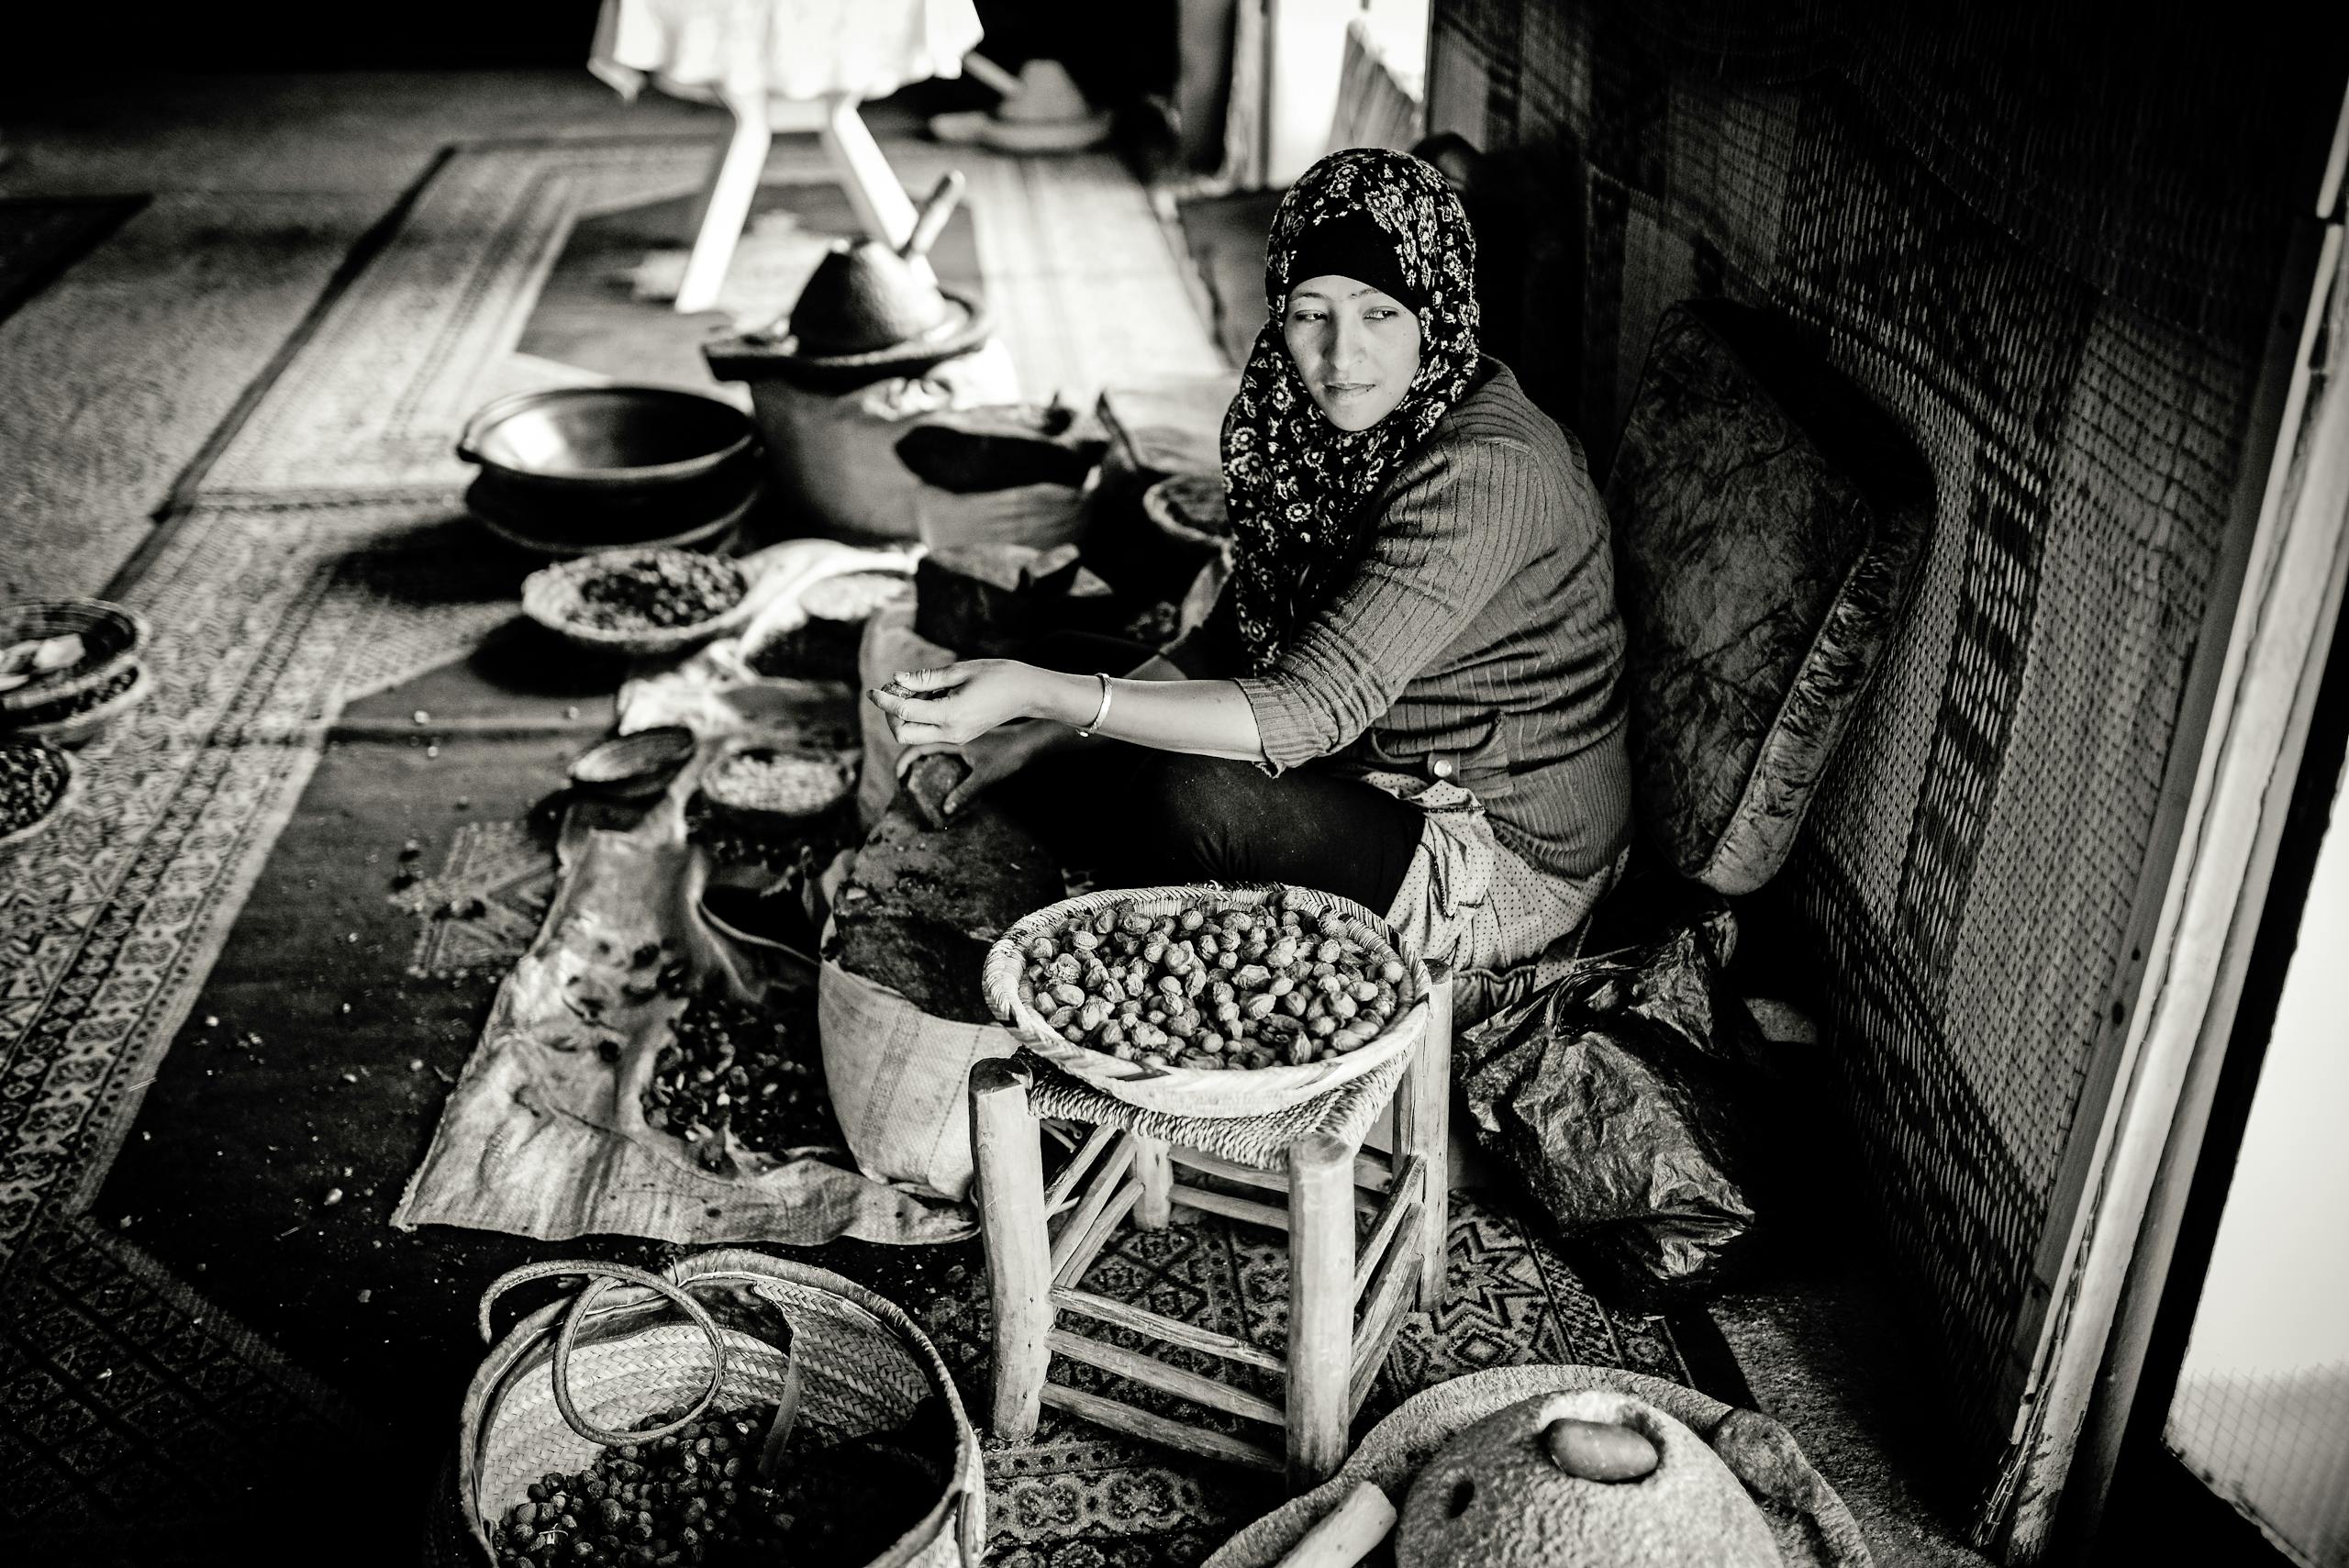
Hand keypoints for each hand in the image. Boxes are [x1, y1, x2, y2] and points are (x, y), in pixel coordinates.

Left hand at [867, 660, 1044, 746]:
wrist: (1028, 694)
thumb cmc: (999, 676)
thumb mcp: (960, 671)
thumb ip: (925, 678)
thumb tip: (897, 679)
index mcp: (950, 714)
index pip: (903, 712)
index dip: (884, 700)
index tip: (873, 690)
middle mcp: (951, 731)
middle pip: (903, 734)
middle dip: (892, 715)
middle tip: (895, 692)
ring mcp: (956, 737)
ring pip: (914, 736)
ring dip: (905, 717)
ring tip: (914, 690)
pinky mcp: (960, 736)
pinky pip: (929, 732)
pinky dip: (920, 717)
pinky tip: (929, 696)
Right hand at [894, 721, 1055, 817]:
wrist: (1030, 740)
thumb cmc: (1009, 754)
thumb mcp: (986, 775)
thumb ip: (966, 792)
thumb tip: (945, 810)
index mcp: (953, 738)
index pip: (919, 745)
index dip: (905, 762)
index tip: (898, 777)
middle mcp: (954, 733)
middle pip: (921, 741)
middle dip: (908, 759)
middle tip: (902, 780)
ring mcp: (961, 735)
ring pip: (932, 742)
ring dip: (921, 756)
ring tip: (914, 777)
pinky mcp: (969, 739)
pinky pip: (944, 745)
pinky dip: (935, 756)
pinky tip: (936, 770)